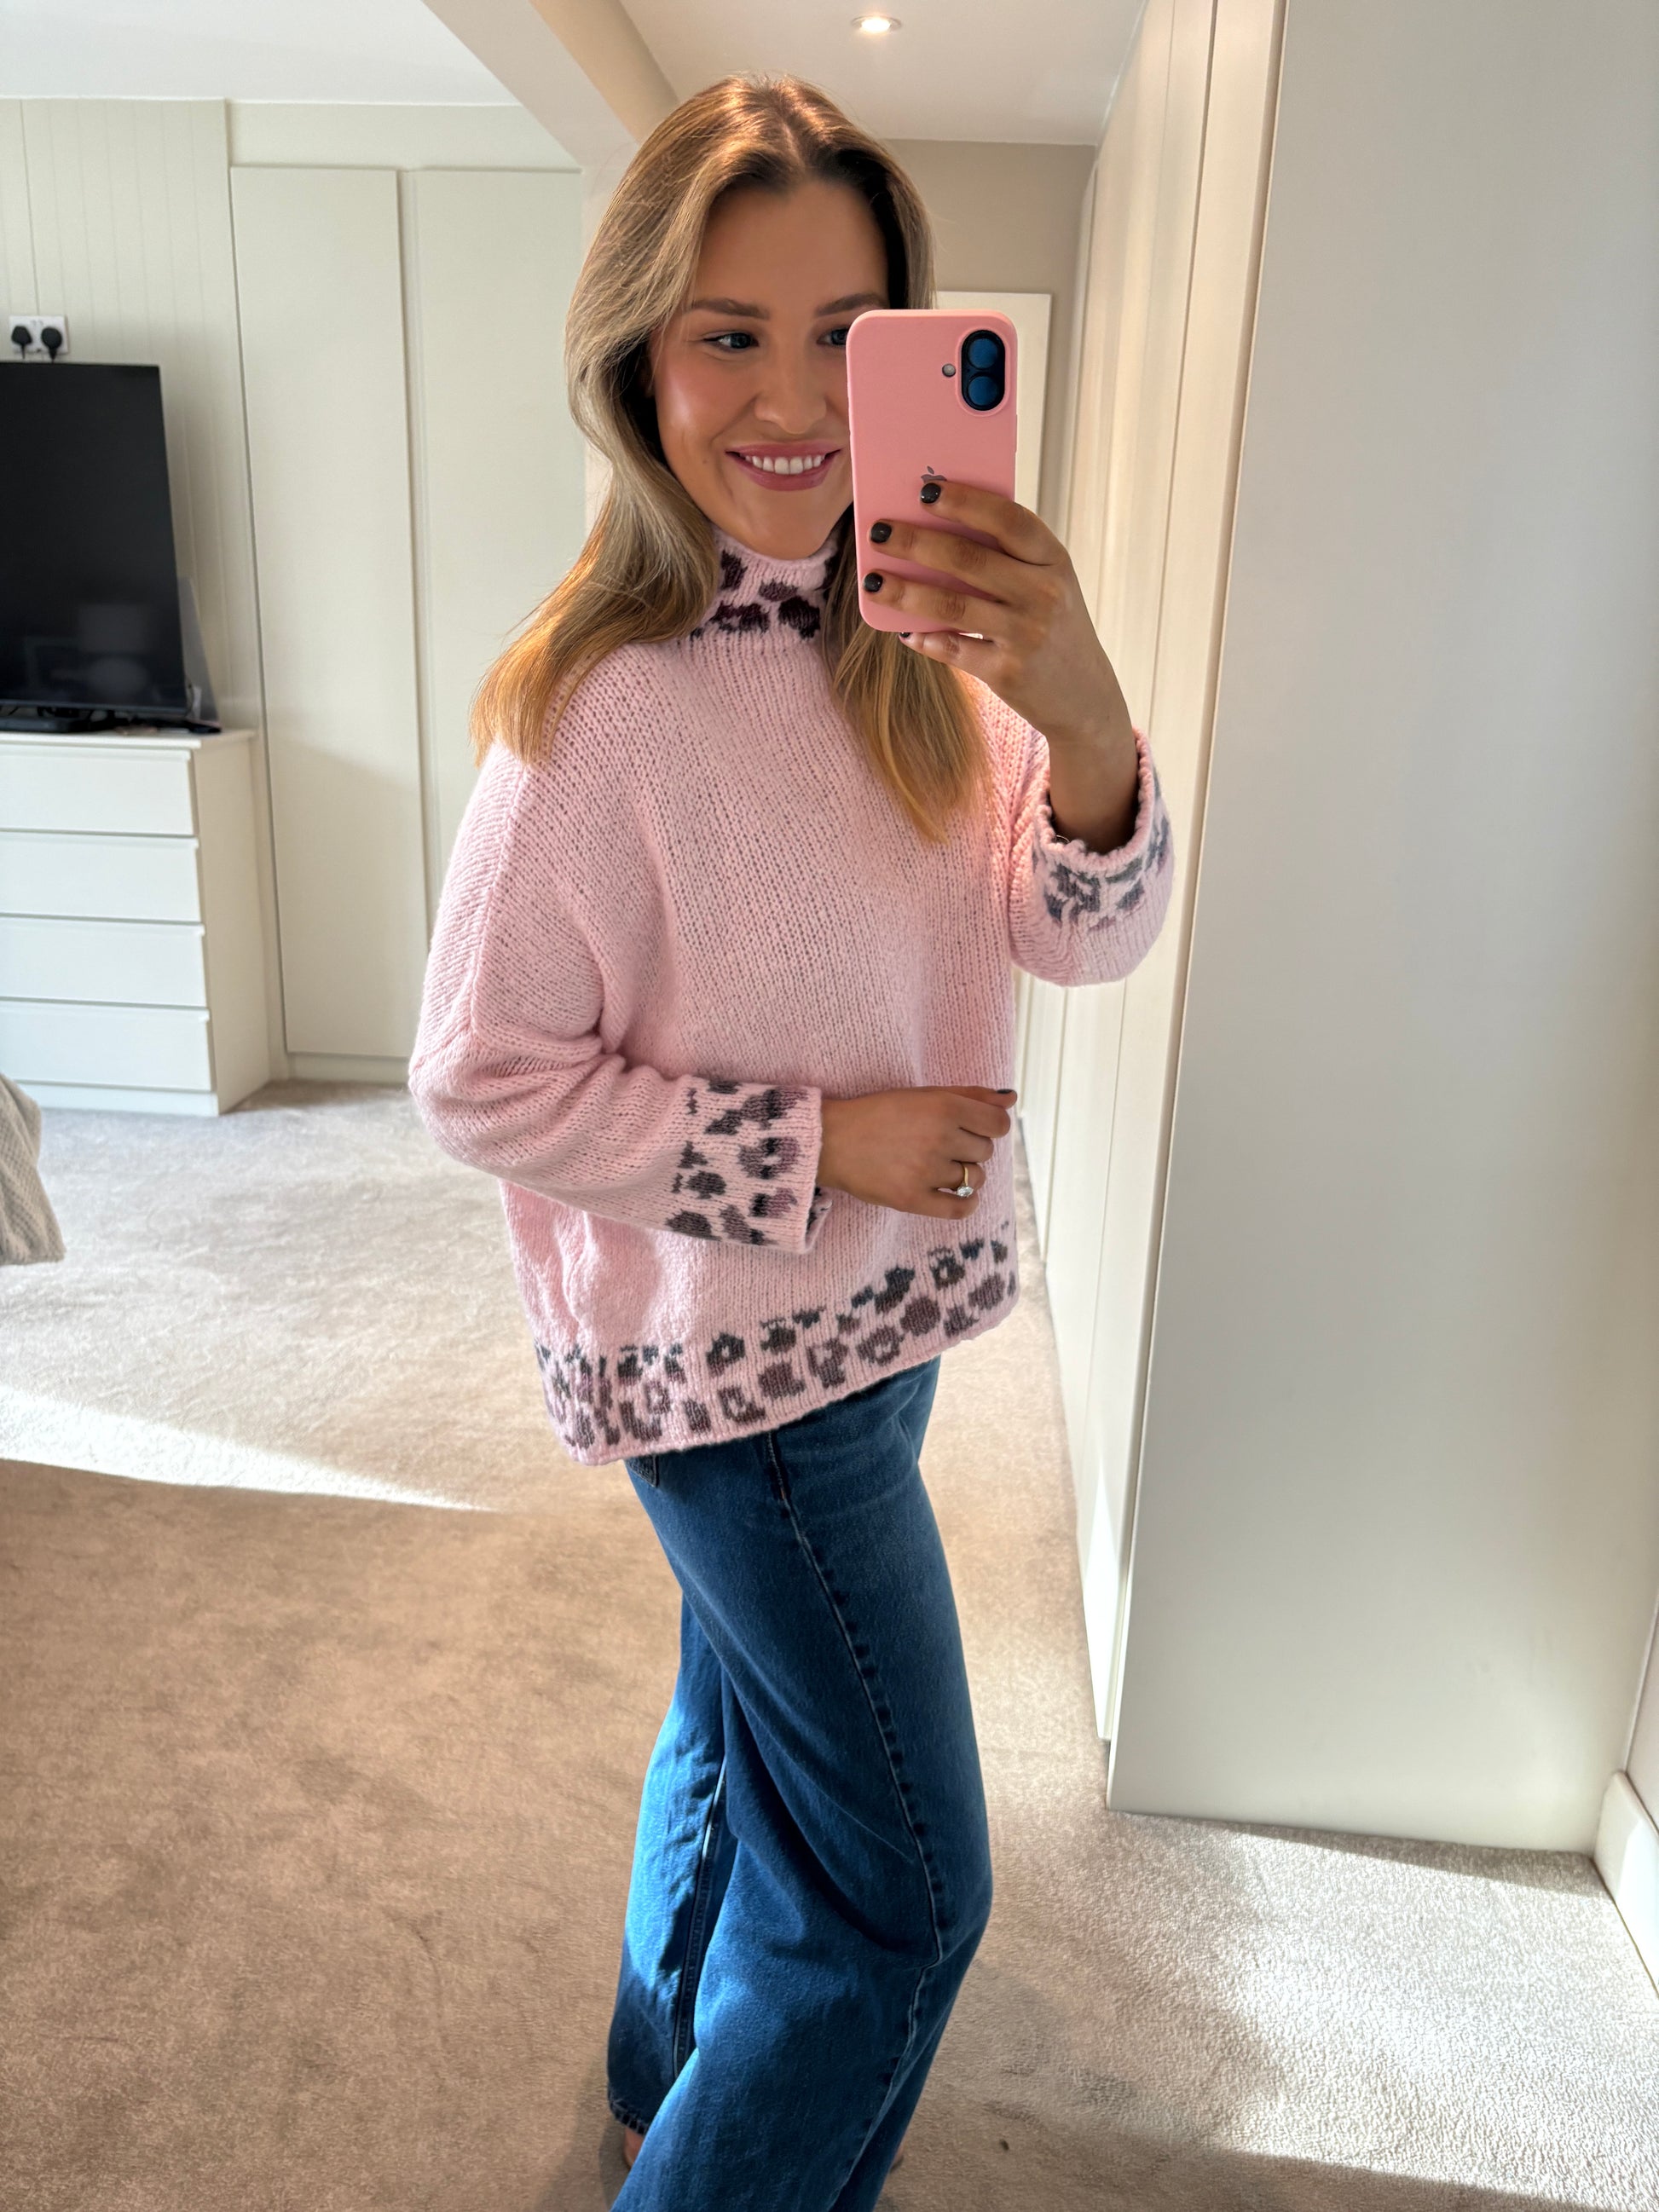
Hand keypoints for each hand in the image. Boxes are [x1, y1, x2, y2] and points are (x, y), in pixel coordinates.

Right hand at [817, 1086, 1016, 1218]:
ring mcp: (927, 1171)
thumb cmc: (879, 1113)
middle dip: (971, 1148)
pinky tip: (959, 1196)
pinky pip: (960, 1209)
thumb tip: (1011, 1098)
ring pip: (975, 1178)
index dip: (991, 1126)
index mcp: (944, 1108)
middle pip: (986, 1151)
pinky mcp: (913, 1199)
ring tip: (940, 1167)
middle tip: (944, 1145)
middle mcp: (940, 1138)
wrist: (833, 1140)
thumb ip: (970, 1095)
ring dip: (965, 1174)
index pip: (999, 1124)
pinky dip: (967, 1204)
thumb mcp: (924, 1095)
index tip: (973, 1128)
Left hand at [861, 479, 1135, 761]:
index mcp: (1054, 560)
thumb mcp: (1047, 584)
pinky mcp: (1007, 672)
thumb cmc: (1052, 627)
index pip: (1009, 519)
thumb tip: (933, 530)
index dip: (965, 502)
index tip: (925, 490)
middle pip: (969, 559)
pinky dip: (923, 638)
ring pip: (952, 605)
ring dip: (904, 591)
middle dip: (916, 542)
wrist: (1085, 697)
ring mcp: (1026, 635)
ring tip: (872, 581)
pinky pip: (952, 648)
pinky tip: (901, 630)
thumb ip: (1007, 558)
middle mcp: (1044, 594)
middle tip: (879, 532)